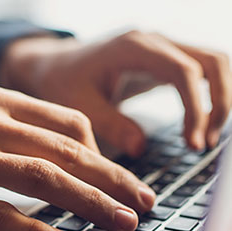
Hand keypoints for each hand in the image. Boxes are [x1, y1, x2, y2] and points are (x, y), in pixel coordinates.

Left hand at [0, 31, 231, 155]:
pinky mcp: (164, 60)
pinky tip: (200, 124)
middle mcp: (154, 41)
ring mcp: (162, 47)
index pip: (183, 71)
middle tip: (203, 144)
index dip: (196, 108)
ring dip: (220, 99)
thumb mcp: (78, 104)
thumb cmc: (63, 82)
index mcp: (133, 47)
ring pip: (213, 63)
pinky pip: (201, 71)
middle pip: (212, 61)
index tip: (192, 143)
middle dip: (220, 103)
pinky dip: (211, 95)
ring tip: (203, 139)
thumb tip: (140, 148)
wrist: (56, 65)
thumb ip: (108, 123)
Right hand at [0, 87, 154, 230]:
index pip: (68, 123)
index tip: (123, 179)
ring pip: (41, 179)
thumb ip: (8, 133)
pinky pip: (2, 214)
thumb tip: (54, 158)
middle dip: (111, 180)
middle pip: (64, 151)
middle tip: (142, 203)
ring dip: (88, 204)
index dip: (104, 154)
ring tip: (121, 225)